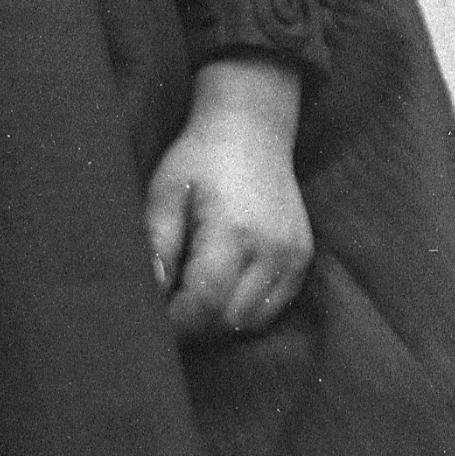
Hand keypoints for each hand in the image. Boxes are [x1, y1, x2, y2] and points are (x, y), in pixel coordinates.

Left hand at [144, 55, 313, 344]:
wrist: (251, 130)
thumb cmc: (198, 159)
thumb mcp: (164, 193)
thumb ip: (157, 245)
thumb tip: (152, 294)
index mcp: (233, 231)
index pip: (206, 302)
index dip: (176, 322)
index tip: (153, 318)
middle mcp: (272, 249)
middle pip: (229, 320)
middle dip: (194, 325)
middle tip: (167, 310)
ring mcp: (293, 256)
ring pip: (253, 322)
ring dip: (219, 322)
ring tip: (192, 299)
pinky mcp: (302, 259)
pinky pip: (273, 309)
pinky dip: (244, 312)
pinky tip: (221, 291)